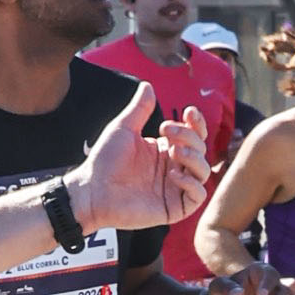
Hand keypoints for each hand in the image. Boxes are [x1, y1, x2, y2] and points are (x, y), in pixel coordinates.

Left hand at [69, 80, 208, 232]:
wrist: (91, 191)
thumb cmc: (103, 161)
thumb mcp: (123, 129)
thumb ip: (139, 109)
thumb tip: (148, 85)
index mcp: (164, 150)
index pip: (193, 136)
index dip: (196, 123)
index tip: (189, 111)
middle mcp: (173, 168)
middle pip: (200, 149)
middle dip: (190, 136)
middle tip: (167, 130)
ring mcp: (174, 189)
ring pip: (203, 172)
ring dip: (194, 158)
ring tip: (174, 151)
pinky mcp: (173, 208)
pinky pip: (197, 196)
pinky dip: (192, 184)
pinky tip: (174, 175)